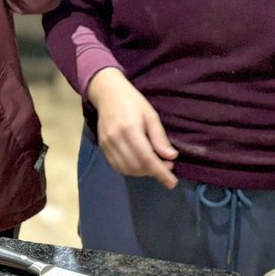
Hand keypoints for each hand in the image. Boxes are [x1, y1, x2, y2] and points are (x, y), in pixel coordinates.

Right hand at [86, 68, 178, 188]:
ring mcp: (106, 144)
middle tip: (167, 165)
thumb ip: (159, 137)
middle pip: (136, 166)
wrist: (107, 94)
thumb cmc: (133, 102)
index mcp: (130, 129)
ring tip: (154, 165)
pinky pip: (117, 166)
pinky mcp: (102, 147)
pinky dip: (130, 170)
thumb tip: (171, 157)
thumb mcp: (151, 115)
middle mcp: (116, 139)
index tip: (172, 182)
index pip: (147, 157)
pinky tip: (140, 164)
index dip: (160, 172)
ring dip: (143, 172)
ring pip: (127, 169)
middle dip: (153, 171)